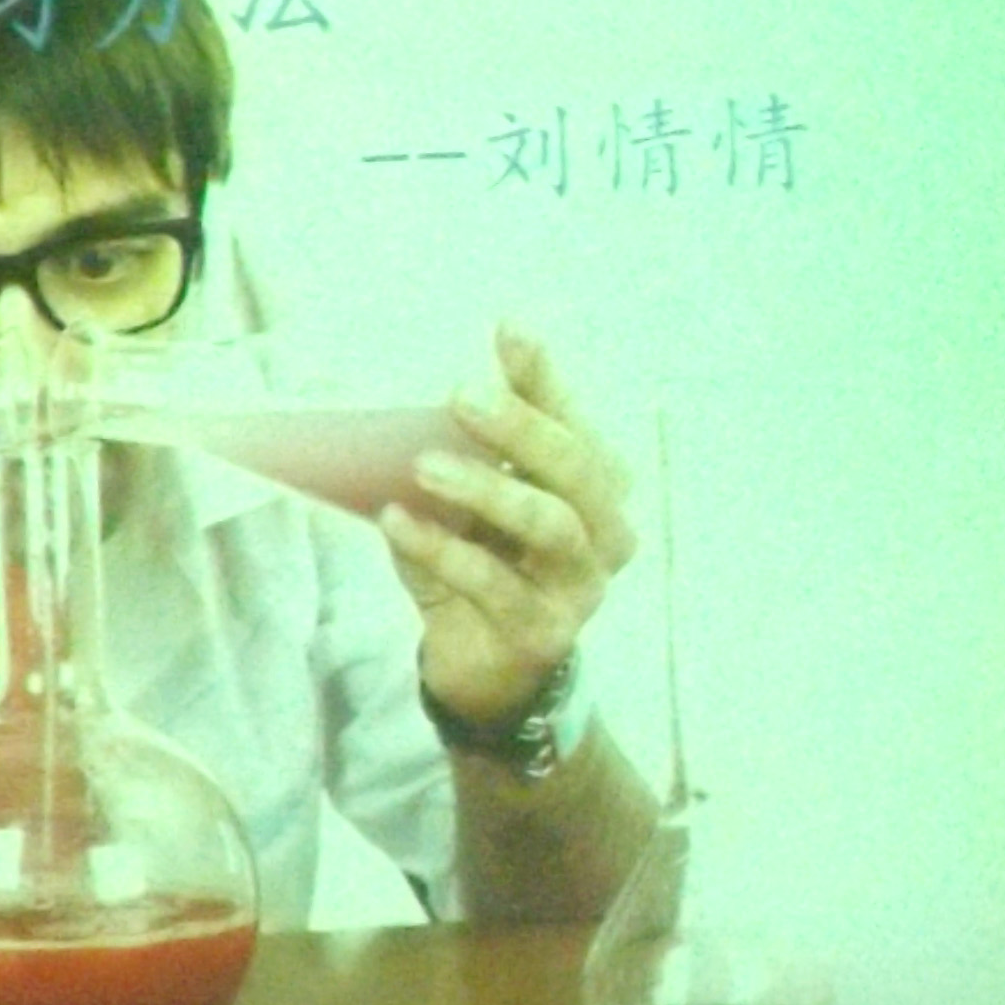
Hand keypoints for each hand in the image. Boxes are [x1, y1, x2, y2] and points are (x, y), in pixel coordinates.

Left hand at [383, 324, 633, 729]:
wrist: (489, 673)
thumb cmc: (485, 567)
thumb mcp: (478, 505)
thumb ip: (468, 457)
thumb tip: (418, 402)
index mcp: (596, 488)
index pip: (576, 422)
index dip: (544, 378)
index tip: (508, 331)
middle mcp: (605, 534)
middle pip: (577, 470)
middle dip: (522, 427)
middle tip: (462, 396)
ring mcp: (580, 587)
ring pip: (549, 525)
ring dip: (487, 490)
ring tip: (424, 466)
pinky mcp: (543, 633)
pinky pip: (494, 585)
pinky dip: (443, 551)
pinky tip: (399, 524)